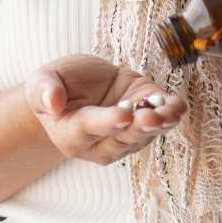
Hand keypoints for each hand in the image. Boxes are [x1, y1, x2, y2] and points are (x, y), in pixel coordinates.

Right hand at [23, 54, 187, 165]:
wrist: (78, 86)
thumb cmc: (56, 85)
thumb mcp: (42, 80)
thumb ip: (44, 90)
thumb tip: (52, 101)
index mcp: (70, 134)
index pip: (89, 129)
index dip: (107, 122)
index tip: (124, 115)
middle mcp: (100, 142)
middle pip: (121, 139)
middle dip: (139, 128)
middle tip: (151, 117)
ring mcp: (125, 134)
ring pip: (144, 134)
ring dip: (161, 123)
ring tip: (171, 112)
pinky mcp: (144, 119)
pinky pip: (160, 122)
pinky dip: (172, 114)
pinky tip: (179, 106)